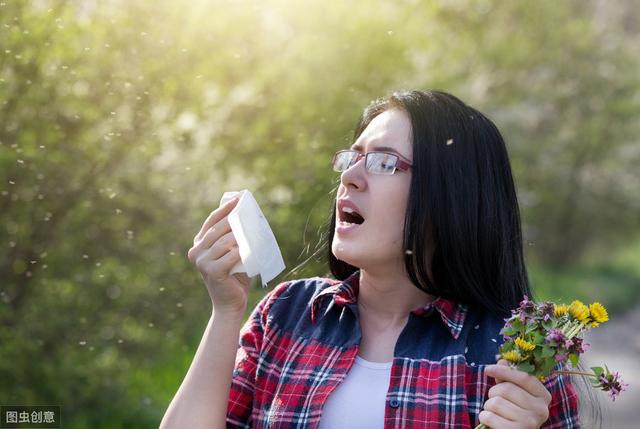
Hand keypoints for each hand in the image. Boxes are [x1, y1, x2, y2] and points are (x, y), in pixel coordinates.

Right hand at [187, 197, 251, 315]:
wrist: (231, 303)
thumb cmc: (235, 276)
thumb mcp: (232, 252)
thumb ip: (234, 237)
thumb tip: (247, 215)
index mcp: (199, 244)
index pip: (211, 221)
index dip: (224, 209)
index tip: (238, 199)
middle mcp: (196, 251)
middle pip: (217, 230)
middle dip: (233, 219)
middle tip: (247, 211)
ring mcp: (202, 262)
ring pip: (223, 242)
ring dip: (239, 235)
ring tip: (251, 229)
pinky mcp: (211, 272)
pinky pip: (229, 257)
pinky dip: (240, 251)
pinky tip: (249, 248)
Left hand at [479, 359, 551, 428]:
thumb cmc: (513, 411)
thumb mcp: (515, 394)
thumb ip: (509, 378)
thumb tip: (503, 362)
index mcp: (543, 396)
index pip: (524, 377)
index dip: (504, 371)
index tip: (487, 369)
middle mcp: (541, 410)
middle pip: (506, 389)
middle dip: (493, 392)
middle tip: (495, 400)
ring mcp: (530, 422)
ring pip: (496, 402)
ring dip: (488, 406)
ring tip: (496, 412)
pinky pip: (490, 416)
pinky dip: (485, 417)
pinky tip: (491, 421)